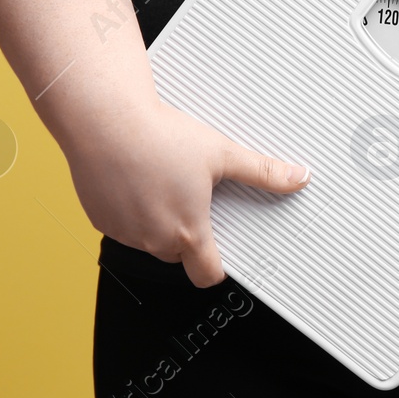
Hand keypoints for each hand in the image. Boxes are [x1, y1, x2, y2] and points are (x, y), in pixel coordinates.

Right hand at [62, 101, 310, 286]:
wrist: (106, 122)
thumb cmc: (159, 138)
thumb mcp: (223, 154)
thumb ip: (263, 172)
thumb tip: (297, 178)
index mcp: (187, 232)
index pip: (207, 275)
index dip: (218, 267)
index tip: (221, 253)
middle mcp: (153, 240)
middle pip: (179, 254)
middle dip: (189, 232)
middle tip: (192, 195)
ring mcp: (124, 233)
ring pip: (149, 239)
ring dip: (158, 220)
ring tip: (164, 180)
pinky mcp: (100, 220)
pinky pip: (123, 225)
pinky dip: (132, 210)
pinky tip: (138, 179)